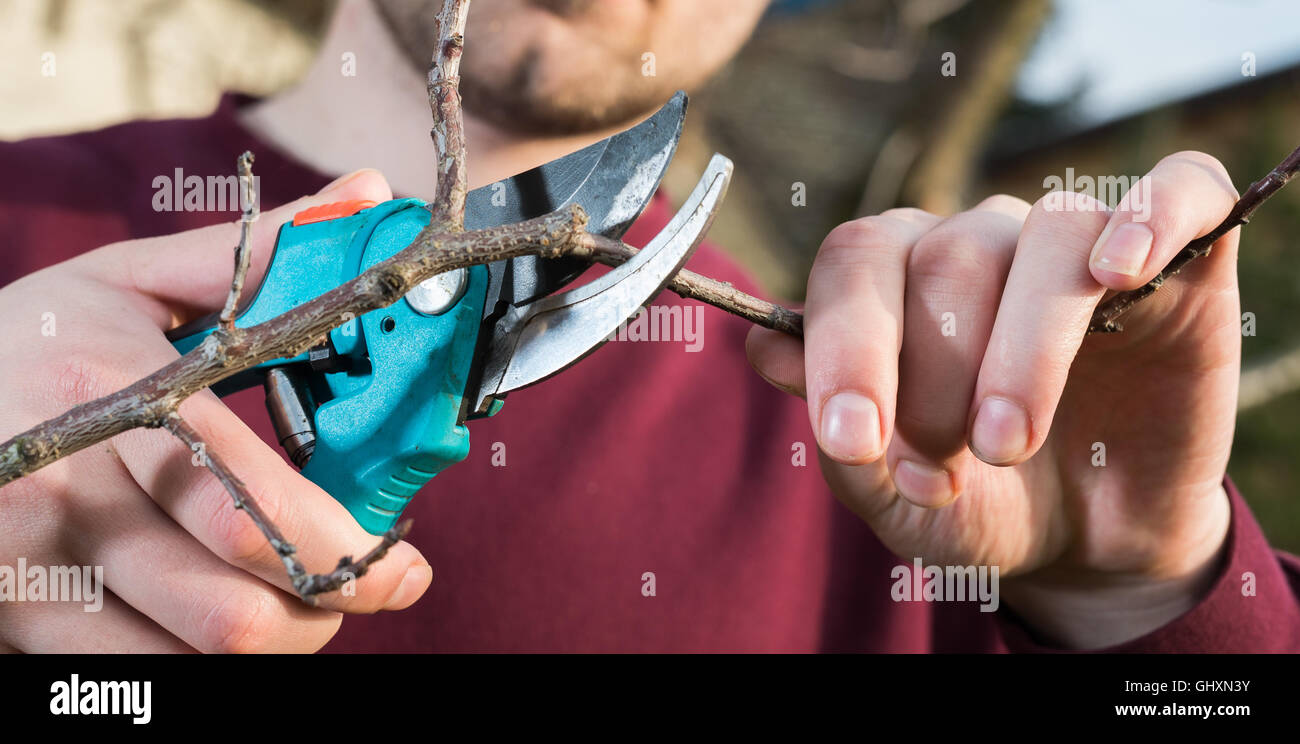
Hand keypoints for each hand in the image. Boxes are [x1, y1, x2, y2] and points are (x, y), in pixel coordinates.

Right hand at [0, 169, 432, 651]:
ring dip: (278, 640)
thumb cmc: (35, 339)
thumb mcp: (133, 281)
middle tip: (367, 584)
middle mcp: (67, 491)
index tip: (408, 565)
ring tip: (304, 597)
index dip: (349, 555)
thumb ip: (256, 254)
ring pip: (195, 659)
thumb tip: (369, 196)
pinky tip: (227, 611)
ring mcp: (31, 569)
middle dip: (327, 610)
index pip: (250, 507)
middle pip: (233, 612)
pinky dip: (207, 662)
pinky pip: (138, 676)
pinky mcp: (14, 619)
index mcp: (114, 394)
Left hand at [747, 151, 1241, 647]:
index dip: (848, 346)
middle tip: (944, 467)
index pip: (855, 262)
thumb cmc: (976, 502)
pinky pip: (1174, 194)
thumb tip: (766, 348)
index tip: (852, 437)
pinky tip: (1119, 273)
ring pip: (1044, 237)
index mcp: (897, 280)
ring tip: (1007, 442)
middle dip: (934, 377)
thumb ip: (834, 429)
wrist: (1086, 543)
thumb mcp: (893, 492)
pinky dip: (1148, 219)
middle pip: (944, 256)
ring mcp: (1076, 242)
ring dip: (1020, 351)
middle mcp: (979, 243)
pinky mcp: (1177, 257)